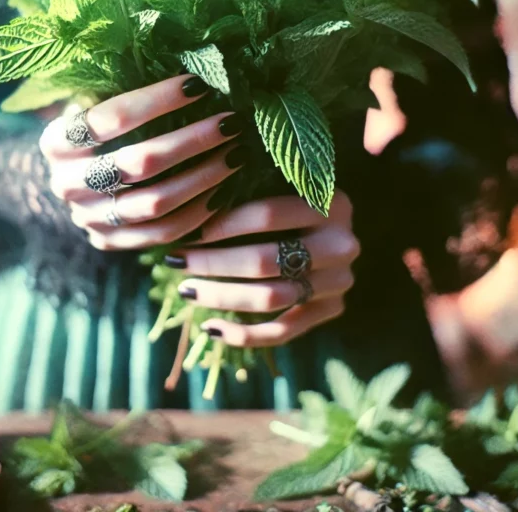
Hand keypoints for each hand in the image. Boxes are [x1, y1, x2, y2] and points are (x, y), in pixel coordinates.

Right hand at [39, 75, 245, 249]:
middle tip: (232, 121)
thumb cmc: (97, 126)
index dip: (158, 100)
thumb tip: (192, 58)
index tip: (199, 83)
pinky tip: (226, 190)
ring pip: (155, 202)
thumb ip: (123, 85)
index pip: (111, 118)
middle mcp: (65, 183)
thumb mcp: (96, 100)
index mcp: (55, 141)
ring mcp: (88, 218)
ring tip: (238, 153)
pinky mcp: (110, 241)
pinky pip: (163, 233)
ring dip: (204, 176)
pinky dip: (199, 212)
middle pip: (138, 162)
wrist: (73, 178)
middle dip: (193, 140)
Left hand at [168, 193, 359, 346]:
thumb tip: (191, 206)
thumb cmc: (293, 198)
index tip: (190, 230)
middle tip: (176, 261)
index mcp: (330, 203)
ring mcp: (339, 281)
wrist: (334, 231)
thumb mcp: (284, 182)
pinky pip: (284, 332)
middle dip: (213, 263)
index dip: (224, 224)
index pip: (269, 215)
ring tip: (186, 290)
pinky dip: (244, 335)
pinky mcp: (331, 310)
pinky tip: (211, 327)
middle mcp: (341, 244)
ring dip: (221, 297)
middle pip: (266, 261)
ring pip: (271, 299)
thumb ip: (252, 188)